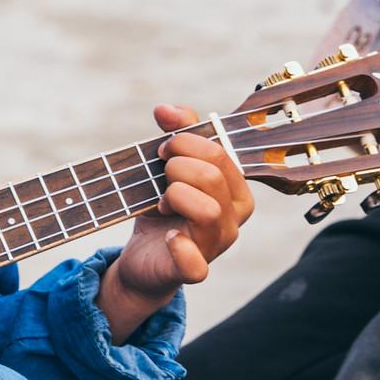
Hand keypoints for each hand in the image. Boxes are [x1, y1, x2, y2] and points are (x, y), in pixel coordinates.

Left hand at [98, 108, 253, 342]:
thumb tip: (165, 109)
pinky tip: (168, 235)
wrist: (144, 253)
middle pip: (212, 177)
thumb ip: (178, 132)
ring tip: (161, 203)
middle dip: (176, 166)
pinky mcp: (193, 270)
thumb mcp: (173, 165)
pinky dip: (179, 248)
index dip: (185, 142)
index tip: (162, 149)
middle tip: (159, 173)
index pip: (219, 152)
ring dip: (174, 197)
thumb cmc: (165, 205)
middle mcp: (233, 217)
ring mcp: (216, 245)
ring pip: (207, 211)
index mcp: (235, 188)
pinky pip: (196, 264)